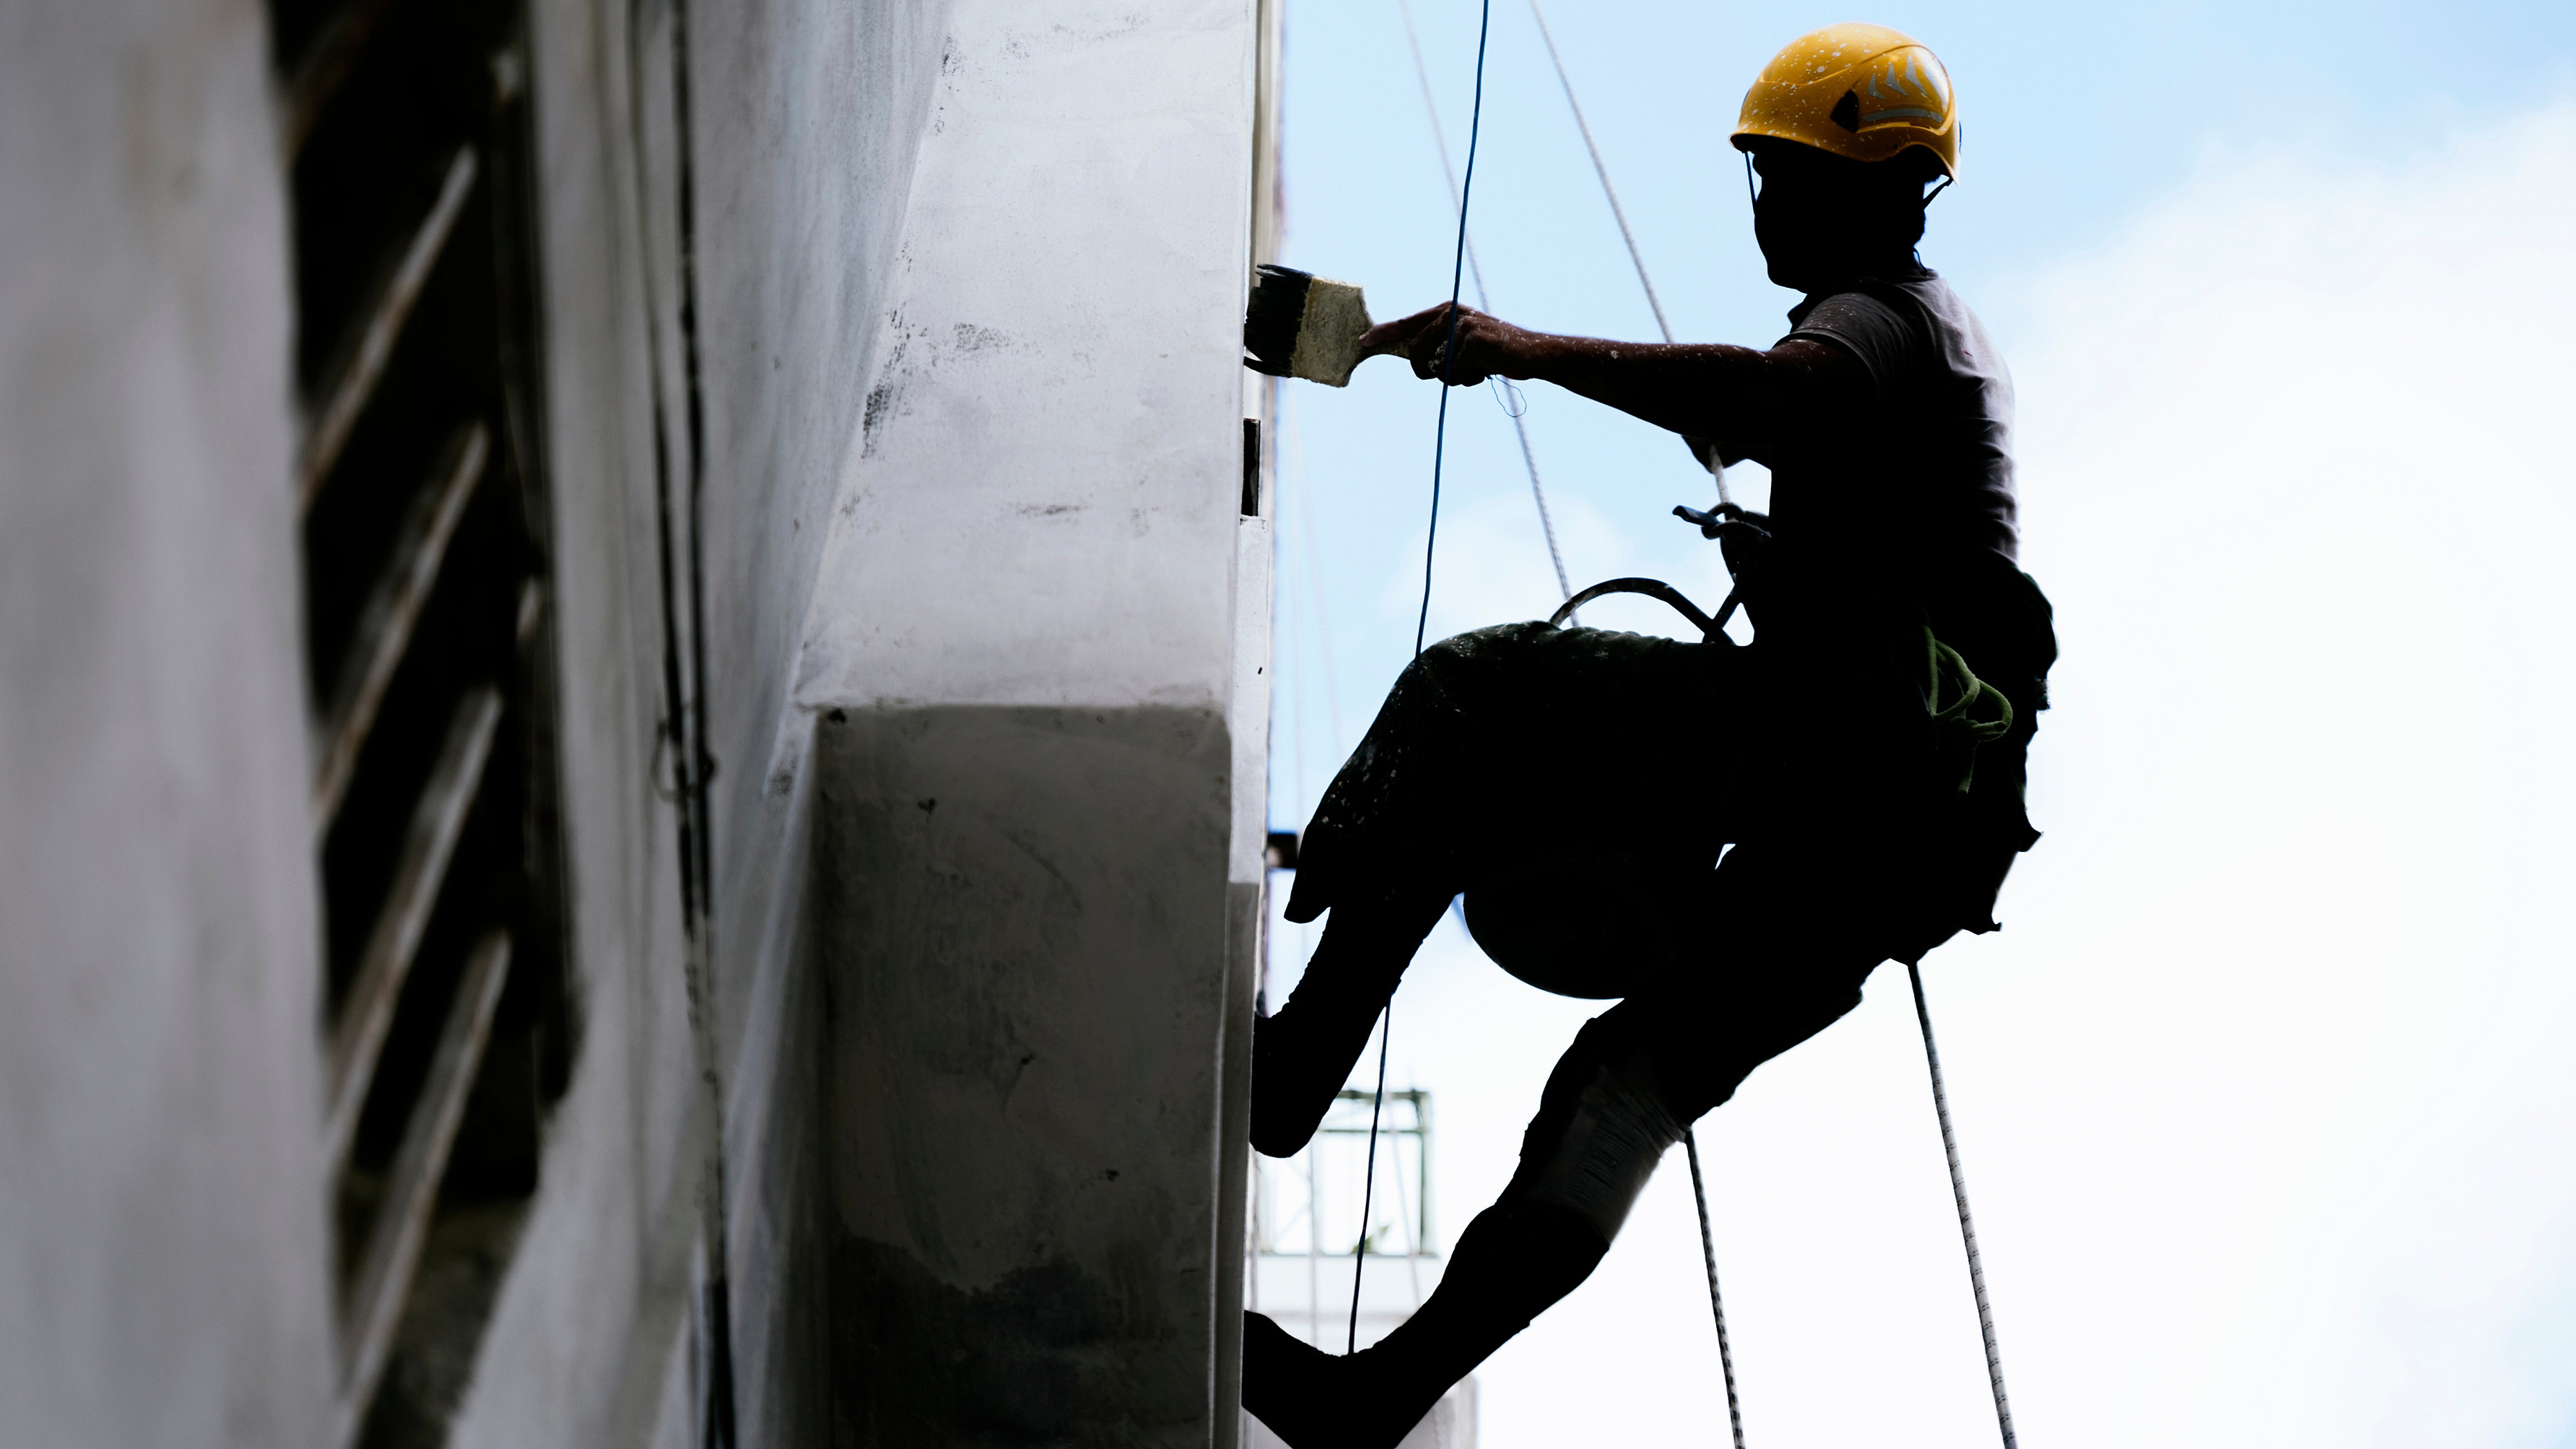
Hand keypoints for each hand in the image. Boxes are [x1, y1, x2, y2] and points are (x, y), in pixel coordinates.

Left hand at [1359, 303, 1541, 385]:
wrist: (1533, 353)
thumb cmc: (1495, 352)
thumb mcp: (1464, 343)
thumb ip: (1438, 346)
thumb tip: (1410, 357)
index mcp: (1447, 311)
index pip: (1407, 323)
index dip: (1383, 332)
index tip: (1362, 341)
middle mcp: (1453, 314)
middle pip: (1416, 350)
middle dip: (1424, 371)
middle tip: (1441, 376)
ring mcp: (1466, 326)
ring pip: (1438, 367)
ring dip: (1454, 378)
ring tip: (1474, 369)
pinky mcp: (1477, 342)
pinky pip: (1457, 374)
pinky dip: (1470, 380)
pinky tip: (1487, 370)